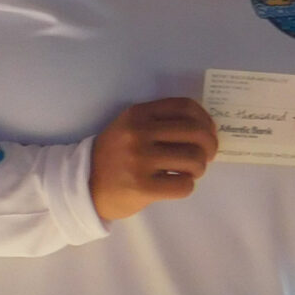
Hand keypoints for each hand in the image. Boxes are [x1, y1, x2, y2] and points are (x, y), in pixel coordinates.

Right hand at [89, 98, 218, 221]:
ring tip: (190, 172)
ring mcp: (139, 160)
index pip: (185, 107)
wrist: (84, 186)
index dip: (206, 119)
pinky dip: (187, 186)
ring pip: (193, 159)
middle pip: (196, 133)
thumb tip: (206, 128)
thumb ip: (160, 121)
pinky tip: (176, 184)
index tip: (209, 132)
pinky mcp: (141, 187)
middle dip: (210, 146)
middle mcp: (138, 133)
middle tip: (207, 156)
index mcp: (138, 114)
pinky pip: (184, 185)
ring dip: (199, 168)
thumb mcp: (130, 127)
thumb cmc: (115, 156)